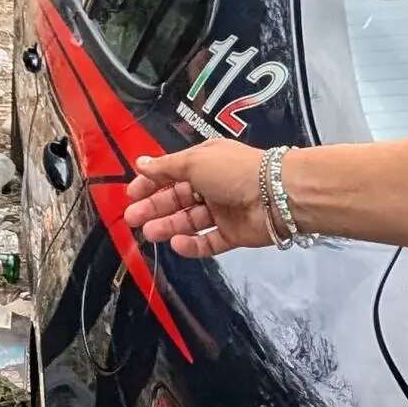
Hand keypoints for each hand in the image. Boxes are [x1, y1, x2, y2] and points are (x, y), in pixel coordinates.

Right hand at [124, 141, 273, 258]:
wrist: (276, 195)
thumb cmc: (232, 171)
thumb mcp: (195, 162)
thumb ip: (166, 167)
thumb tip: (140, 163)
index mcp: (204, 163)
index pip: (171, 173)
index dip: (150, 183)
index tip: (131, 195)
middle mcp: (212, 186)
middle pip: (177, 199)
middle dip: (154, 207)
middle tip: (132, 218)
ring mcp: (222, 212)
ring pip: (190, 221)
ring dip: (168, 226)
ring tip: (149, 233)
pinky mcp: (232, 235)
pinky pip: (208, 242)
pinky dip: (192, 245)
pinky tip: (177, 244)